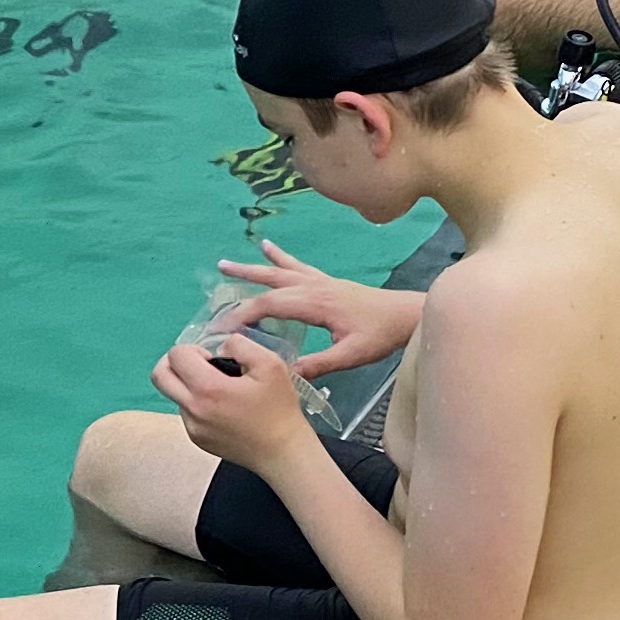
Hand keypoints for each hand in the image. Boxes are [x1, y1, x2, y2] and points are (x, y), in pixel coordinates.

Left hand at [150, 334, 312, 471]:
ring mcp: (192, 427)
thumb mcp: (270, 364)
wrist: (282, 452)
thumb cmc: (279, 409)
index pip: (175, 355)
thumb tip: (221, 345)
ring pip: (173, 394)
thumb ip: (240, 344)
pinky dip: (197, 403)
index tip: (212, 358)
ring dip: (188, 384)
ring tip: (219, 388)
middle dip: (174, 363)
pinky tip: (223, 406)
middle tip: (198, 364)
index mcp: (208, 389)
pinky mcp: (197, 439)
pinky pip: (186, 412)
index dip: (193, 349)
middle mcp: (193, 410)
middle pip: (159, 376)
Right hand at [213, 241, 421, 375]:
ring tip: (224, 265)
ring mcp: (319, 282)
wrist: (407, 313)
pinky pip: (296, 267)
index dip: (243, 314)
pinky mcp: (327, 282)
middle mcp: (313, 287)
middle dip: (237, 293)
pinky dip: (279, 257)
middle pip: (268, 285)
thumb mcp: (350, 355)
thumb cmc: (381, 335)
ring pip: (278, 272)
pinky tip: (267, 246)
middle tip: (213, 304)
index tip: (222, 328)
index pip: (269, 305)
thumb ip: (319, 365)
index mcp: (315, 303)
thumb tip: (285, 373)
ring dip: (251, 269)